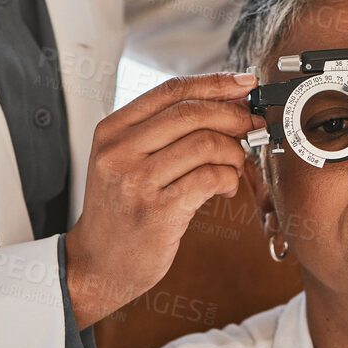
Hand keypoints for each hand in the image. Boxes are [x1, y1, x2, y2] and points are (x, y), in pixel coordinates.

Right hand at [65, 72, 255, 328]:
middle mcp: (119, 152)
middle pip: (190, 112)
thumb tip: (223, 102)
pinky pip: (209, 178)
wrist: (97, 263)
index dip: (214, 83)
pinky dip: (229, 178)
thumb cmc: (120, 210)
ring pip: (204, 143)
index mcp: (111, 130)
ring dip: (233, 151)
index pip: (170, 91)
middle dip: (231, 115)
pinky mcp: (158, 212)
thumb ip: (160, 131)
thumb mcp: (123, 160)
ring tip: (235, 164)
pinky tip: (227, 186)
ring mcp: (137, 182)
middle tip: (249, 126)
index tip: (243, 83)